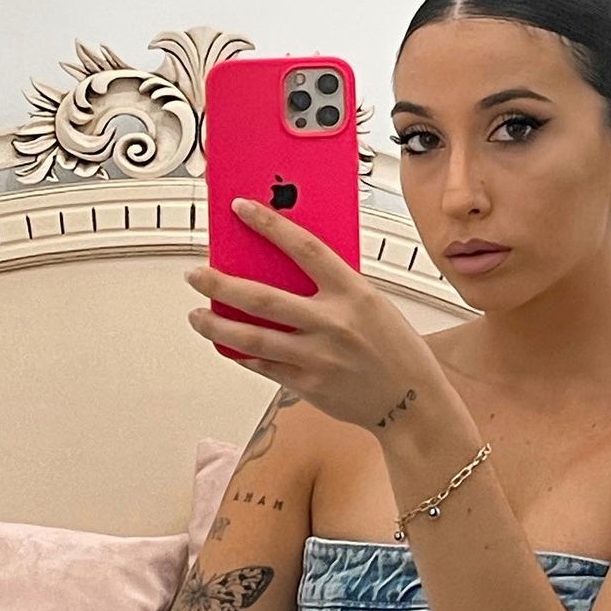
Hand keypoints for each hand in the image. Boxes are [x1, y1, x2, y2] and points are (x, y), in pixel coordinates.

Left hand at [184, 198, 450, 435]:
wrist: (413, 402)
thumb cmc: (397, 349)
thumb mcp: (375, 305)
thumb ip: (336, 289)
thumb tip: (288, 271)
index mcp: (354, 294)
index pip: (305, 248)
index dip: (270, 225)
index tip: (242, 209)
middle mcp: (333, 323)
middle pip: (262, 297)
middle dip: (220, 284)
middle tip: (197, 274)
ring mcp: (317, 357)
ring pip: (251, 338)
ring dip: (216, 325)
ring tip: (197, 315)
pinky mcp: (308, 385)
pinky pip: (263, 366)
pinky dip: (241, 354)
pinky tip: (227, 346)